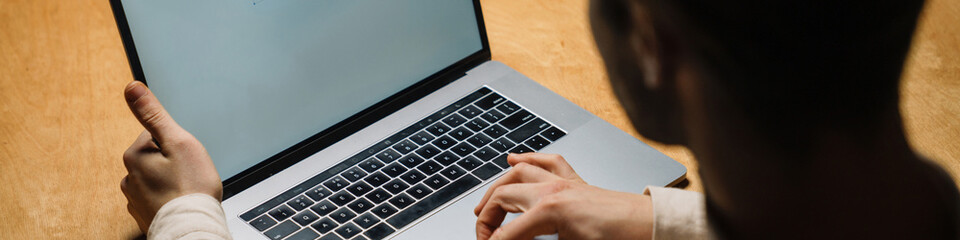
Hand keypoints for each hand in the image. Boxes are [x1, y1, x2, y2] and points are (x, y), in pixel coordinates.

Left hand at [120, 81, 221, 232]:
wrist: (192, 228)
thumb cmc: (190, 187)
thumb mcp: (177, 141)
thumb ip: (153, 114)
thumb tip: (131, 87)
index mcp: (134, 156)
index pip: (156, 136)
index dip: (176, 144)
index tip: (185, 157)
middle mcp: (129, 177)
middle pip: (156, 158)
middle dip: (173, 163)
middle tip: (189, 174)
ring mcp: (135, 198)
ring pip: (157, 179)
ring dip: (171, 182)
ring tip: (187, 190)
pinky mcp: (144, 214)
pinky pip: (158, 199)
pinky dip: (169, 199)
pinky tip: (181, 202)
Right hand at [474, 153, 653, 239]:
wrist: (651, 229)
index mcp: (549, 211)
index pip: (506, 234)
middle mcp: (553, 190)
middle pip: (503, 196)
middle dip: (486, 218)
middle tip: (484, 238)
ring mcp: (564, 182)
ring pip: (519, 173)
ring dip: (498, 186)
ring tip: (484, 206)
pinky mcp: (577, 182)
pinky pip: (547, 162)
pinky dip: (528, 159)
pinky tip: (514, 159)